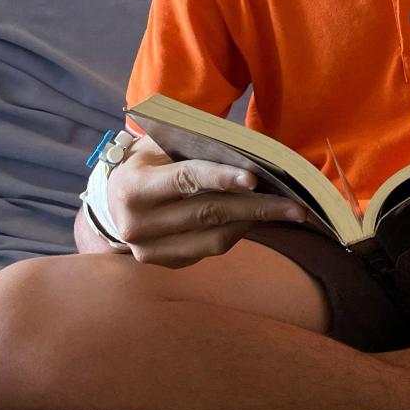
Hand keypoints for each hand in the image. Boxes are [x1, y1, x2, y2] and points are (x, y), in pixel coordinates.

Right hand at [104, 133, 306, 267]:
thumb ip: (194, 147)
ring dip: (254, 223)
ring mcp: (150, 251)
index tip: (254, 179)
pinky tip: (258, 220)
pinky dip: (239, 233)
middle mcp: (137, 225)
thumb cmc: (148, 162)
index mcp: (133, 187)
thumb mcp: (160, 145)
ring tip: (285, 211)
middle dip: (256, 207)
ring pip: (214, 239)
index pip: (184, 180)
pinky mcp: (167, 264)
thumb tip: (250, 154)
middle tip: (295, 205)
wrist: (114, 200)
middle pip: (207, 214)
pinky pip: (212, 250)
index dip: (220, 178)